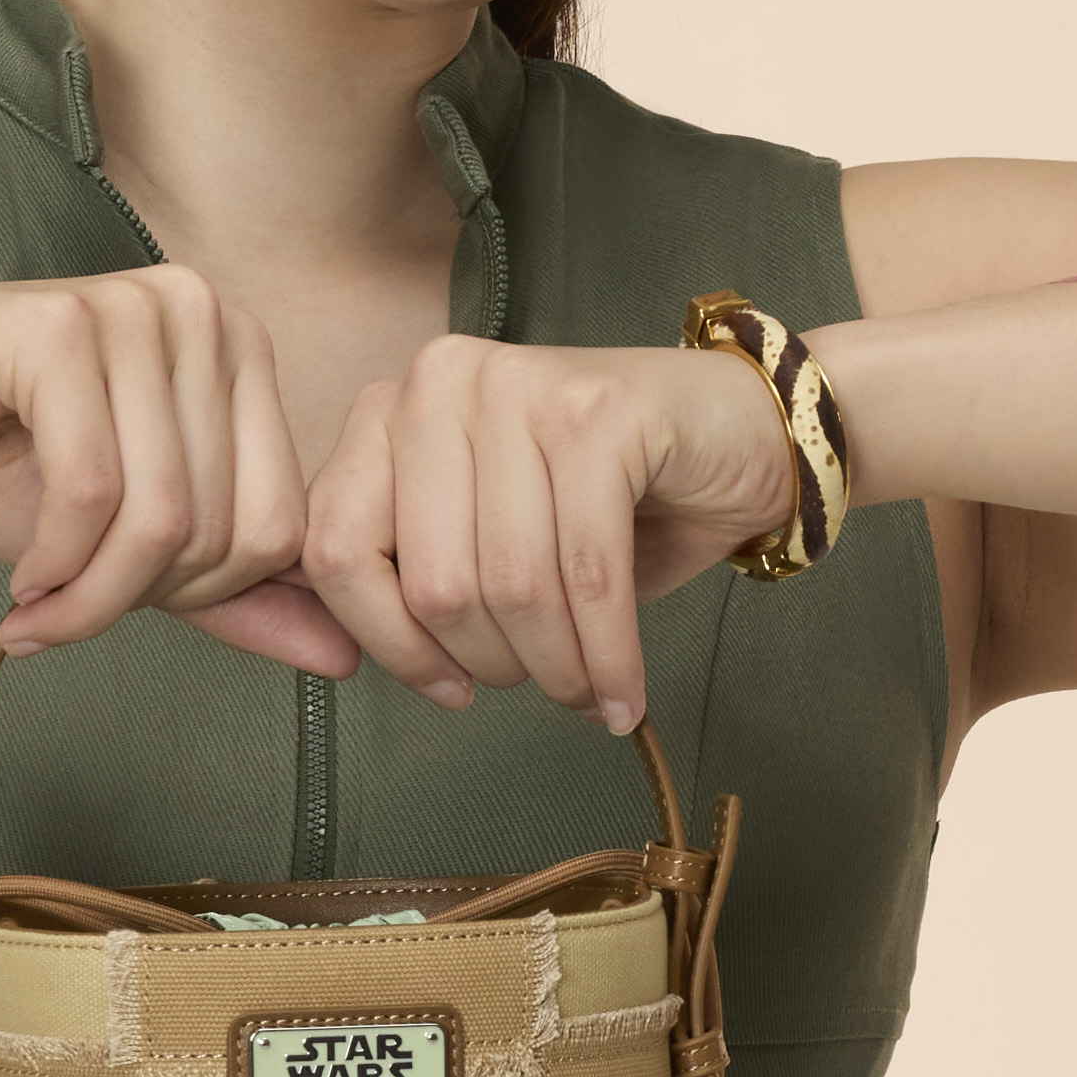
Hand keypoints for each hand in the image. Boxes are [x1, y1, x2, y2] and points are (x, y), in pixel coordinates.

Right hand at [0, 261, 354, 671]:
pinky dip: (55, 562)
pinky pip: (92, 490)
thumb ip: (237, 594)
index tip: (122, 607)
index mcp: (237, 352)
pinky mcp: (61, 329)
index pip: (280, 524)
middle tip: (64, 613)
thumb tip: (350, 655)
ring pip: (162, 516)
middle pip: (225, 526)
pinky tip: (20, 578)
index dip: (206, 598)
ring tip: (37, 606)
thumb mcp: (131, 542)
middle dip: (140, 600)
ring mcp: (132, 311)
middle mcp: (200, 315)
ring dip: (92, 595)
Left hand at [288, 333, 801, 730]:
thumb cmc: (610, 495)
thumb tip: (357, 661)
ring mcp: (518, 386)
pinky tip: (623, 692)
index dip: (389, 646)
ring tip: (586, 693)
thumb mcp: (485, 534)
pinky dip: (608, 654)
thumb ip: (415, 575)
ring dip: (555, 668)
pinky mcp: (598, 411)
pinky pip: (586, 572)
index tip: (445, 688)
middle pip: (431, 581)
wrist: (741, 431)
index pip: (335, 550)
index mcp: (387, 413)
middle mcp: (439, 383)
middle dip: (491, 663)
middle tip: (539, 686)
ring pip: (510, 583)